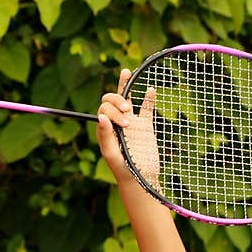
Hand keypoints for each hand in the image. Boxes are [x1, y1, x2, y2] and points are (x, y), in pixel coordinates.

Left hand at [97, 68, 159, 187]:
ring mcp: (132, 123)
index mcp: (105, 129)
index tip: (124, 124)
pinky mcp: (145, 126)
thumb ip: (106, 136)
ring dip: (125, 86)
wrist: (141, 179)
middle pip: (111, 101)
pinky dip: (148, 98)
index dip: (112, 112)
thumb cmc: (123, 169)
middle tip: (128, 115)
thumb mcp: (112, 154)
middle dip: (118, 101)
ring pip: (127, 99)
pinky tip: (150, 89)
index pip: (104, 111)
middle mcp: (116, 124)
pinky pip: (146, 109)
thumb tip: (102, 117)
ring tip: (126, 72)